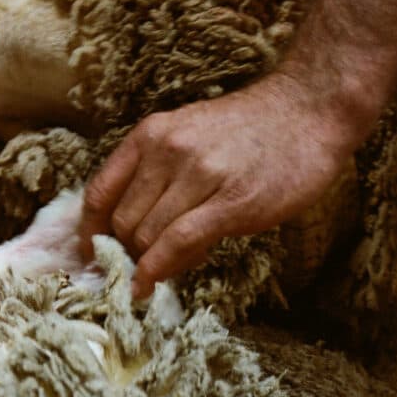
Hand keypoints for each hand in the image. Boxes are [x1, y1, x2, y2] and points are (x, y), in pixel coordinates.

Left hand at [80, 74, 362, 296]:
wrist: (308, 110)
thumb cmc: (250, 129)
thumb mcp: (187, 135)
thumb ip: (156, 174)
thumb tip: (131, 231)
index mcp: (149, 135)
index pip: (99, 192)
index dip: (88, 232)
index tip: (90, 255)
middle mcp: (167, 151)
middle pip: (122, 221)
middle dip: (125, 252)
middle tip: (141, 267)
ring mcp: (198, 175)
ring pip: (146, 236)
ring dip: (148, 262)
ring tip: (166, 268)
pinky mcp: (232, 202)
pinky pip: (177, 242)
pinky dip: (156, 271)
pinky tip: (149, 286)